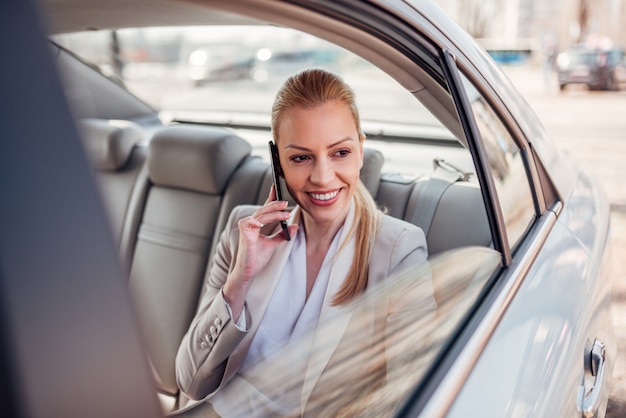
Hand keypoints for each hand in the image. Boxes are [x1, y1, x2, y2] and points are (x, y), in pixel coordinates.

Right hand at [223, 186, 297, 317]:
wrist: (249, 271)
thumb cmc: (257, 258)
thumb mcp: (273, 244)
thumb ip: (282, 235)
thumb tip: (295, 227)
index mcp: (256, 224)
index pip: (264, 208)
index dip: (270, 198)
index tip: (276, 188)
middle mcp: (250, 224)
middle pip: (263, 210)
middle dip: (275, 204)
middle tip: (286, 203)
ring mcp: (246, 228)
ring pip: (260, 215)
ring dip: (272, 213)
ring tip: (284, 213)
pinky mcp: (243, 234)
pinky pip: (250, 223)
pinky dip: (257, 222)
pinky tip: (263, 222)